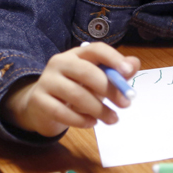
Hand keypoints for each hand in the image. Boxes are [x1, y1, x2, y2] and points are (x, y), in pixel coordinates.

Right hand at [3, 42, 138, 136]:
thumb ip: (114, 73)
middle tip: (125, 104)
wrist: (40, 106)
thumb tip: (134, 63)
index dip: (113, 58)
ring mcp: (46, 80)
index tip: (128, 72)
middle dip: (109, 89)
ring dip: (99, 109)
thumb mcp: (95, 81)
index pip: (95, 49)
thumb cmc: (74, 90)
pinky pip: (62, 112)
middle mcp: (59, 63)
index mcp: (76, 54)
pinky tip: (92, 123)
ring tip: (112, 119)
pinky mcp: (38, 99)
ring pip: (76, 94)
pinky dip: (81, 120)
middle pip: (86, 72)